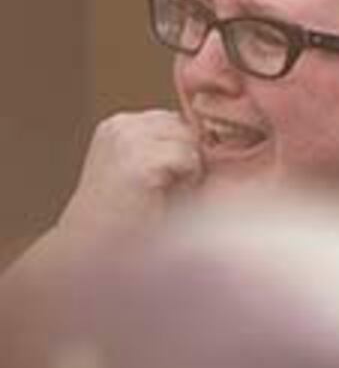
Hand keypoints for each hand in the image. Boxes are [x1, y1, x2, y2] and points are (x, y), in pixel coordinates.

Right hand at [51, 111, 204, 245]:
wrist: (95, 247)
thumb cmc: (127, 215)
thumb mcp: (148, 168)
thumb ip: (170, 146)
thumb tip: (215, 133)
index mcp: (119, 126)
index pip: (176, 121)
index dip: (183, 150)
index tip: (164, 179)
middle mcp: (121, 126)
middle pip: (186, 127)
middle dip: (187, 156)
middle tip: (164, 188)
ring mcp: (127, 139)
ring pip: (190, 140)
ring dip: (188, 169)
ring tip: (160, 193)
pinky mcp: (138, 160)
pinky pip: (188, 158)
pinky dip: (186, 180)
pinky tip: (160, 197)